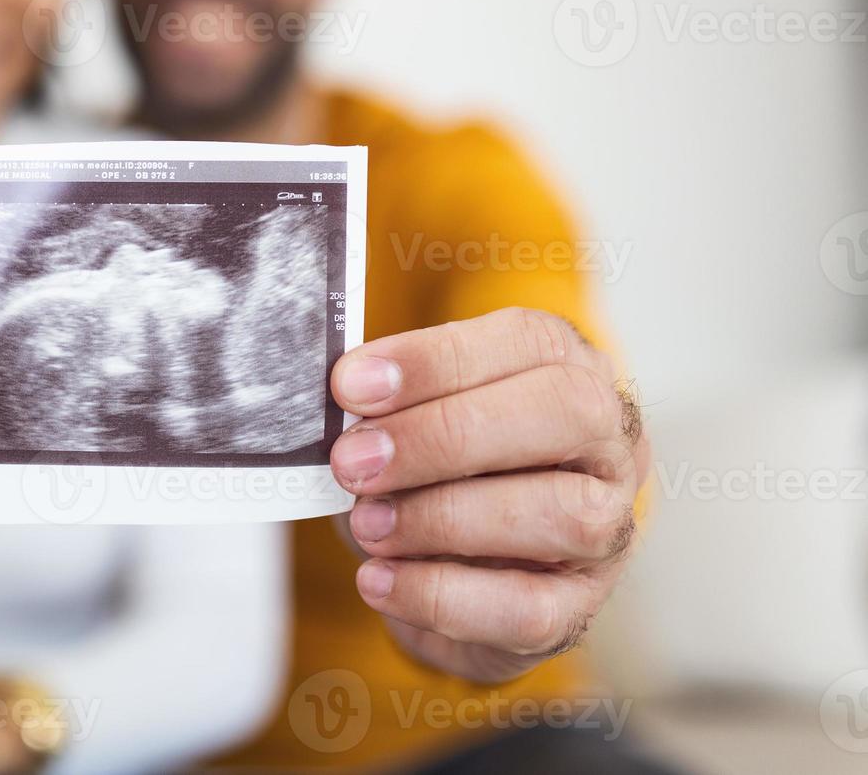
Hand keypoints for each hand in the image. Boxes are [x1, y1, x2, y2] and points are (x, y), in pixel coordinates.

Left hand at [329, 307, 646, 683]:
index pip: (526, 340)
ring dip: (444, 518)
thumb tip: (341, 399)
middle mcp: (609, 441)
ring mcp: (609, 526)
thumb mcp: (414, 416)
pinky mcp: (579, 606)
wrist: (459, 570)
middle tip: (354, 462)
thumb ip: (389, 401)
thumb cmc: (437, 469)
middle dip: (444, 436)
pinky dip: (441, 595)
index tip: (351, 386)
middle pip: (566, 413)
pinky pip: (528, 609)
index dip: (433, 361)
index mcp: (570, 367)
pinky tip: (379, 581)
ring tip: (366, 524)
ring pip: (563, 514)